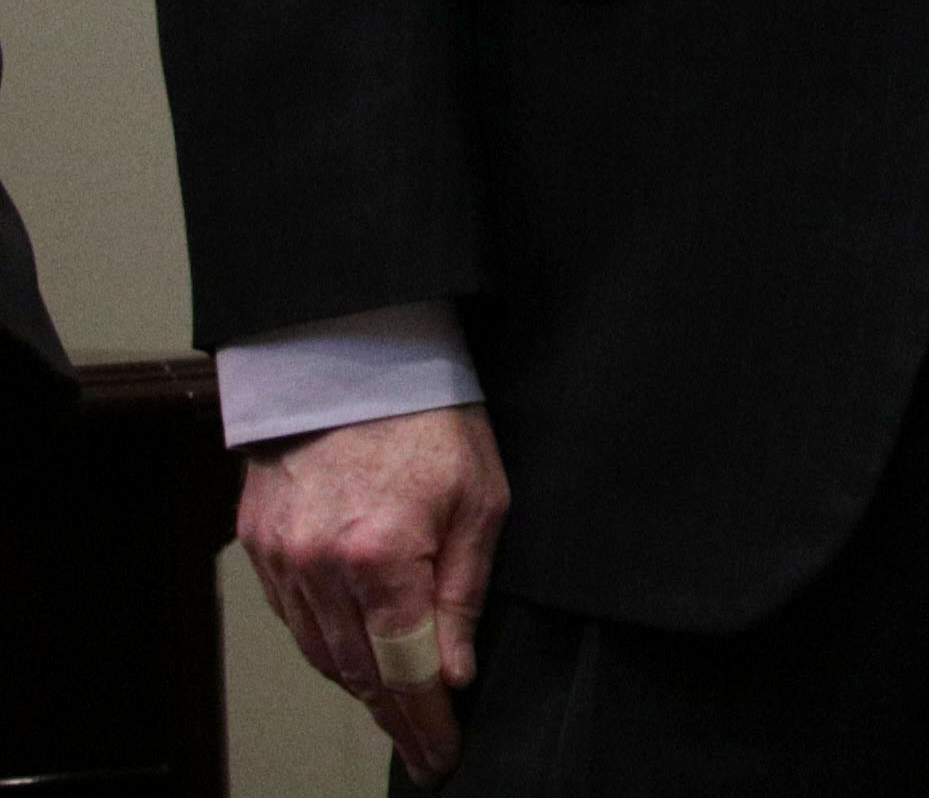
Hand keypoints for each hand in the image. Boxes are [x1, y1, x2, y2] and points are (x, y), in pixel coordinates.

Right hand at [239, 403, 508, 782]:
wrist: (352, 361)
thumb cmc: (432, 420)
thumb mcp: (481, 500)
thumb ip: (463, 594)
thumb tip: (454, 673)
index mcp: (383, 557)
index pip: (405, 668)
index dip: (426, 721)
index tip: (442, 755)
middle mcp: (321, 568)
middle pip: (358, 671)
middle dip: (396, 715)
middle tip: (425, 746)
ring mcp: (282, 560)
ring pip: (321, 653)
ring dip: (360, 685)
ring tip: (398, 711)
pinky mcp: (260, 547)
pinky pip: (295, 619)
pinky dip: (327, 644)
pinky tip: (355, 655)